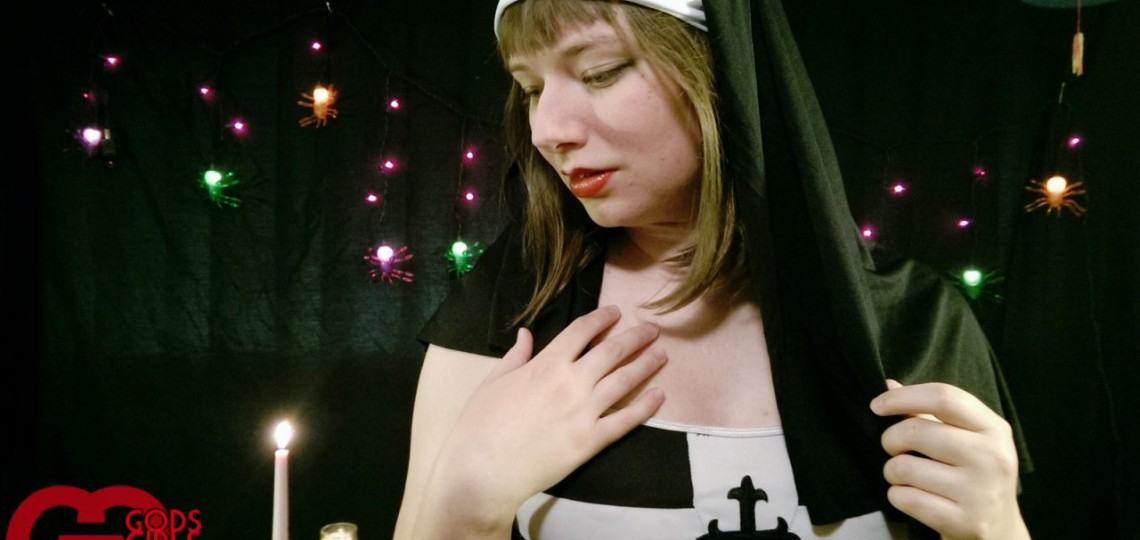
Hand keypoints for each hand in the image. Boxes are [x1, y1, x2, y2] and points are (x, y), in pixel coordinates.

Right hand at [430, 305, 666, 521]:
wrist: (484, 469)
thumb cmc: (481, 424)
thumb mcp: (493, 381)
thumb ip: (515, 356)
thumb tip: (526, 334)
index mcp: (546, 363)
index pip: (582, 331)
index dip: (601, 318)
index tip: (615, 312)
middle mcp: (572, 381)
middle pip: (612, 351)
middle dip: (635, 337)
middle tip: (652, 330)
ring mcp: (585, 411)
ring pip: (624, 380)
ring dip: (646, 364)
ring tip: (662, 354)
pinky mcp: (592, 441)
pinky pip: (626, 420)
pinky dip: (646, 406)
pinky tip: (659, 395)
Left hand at [871, 379, 1028, 539]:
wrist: (1000, 529)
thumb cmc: (973, 474)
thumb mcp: (964, 439)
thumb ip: (927, 412)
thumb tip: (888, 385)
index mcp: (995, 429)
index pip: (944, 397)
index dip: (903, 397)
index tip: (877, 405)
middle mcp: (993, 458)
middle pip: (916, 432)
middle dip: (890, 438)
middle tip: (893, 447)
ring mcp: (981, 492)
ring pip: (904, 467)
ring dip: (892, 471)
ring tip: (905, 475)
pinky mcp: (965, 522)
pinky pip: (905, 498)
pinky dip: (897, 495)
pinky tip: (911, 496)